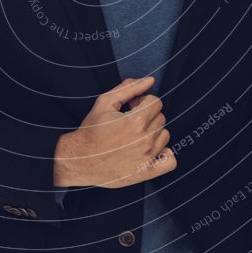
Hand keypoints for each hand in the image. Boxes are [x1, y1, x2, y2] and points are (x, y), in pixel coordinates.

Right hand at [53, 76, 176, 187]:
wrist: (80, 159)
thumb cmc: (91, 130)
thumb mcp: (105, 102)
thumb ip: (129, 88)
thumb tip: (150, 80)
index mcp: (135, 121)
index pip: (156, 102)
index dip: (143, 101)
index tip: (132, 107)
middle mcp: (144, 140)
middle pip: (161, 118)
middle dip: (147, 115)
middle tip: (130, 121)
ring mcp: (147, 157)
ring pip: (165, 136)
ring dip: (153, 133)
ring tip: (136, 135)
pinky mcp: (146, 172)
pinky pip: (170, 161)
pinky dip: (164, 154)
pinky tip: (150, 150)